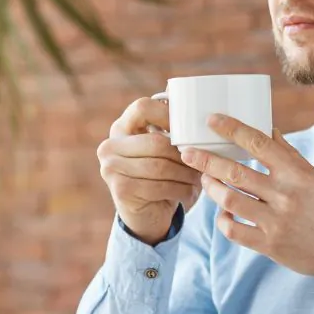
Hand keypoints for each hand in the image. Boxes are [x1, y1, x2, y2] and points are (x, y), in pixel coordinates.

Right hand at [96, 96, 202, 244]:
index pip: (143, 108)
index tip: (188, 129)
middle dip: (184, 155)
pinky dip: (180, 190)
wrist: (145, 214)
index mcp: (121, 128)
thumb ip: (169, 129)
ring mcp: (111, 168)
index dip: (168, 114)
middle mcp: (110, 146)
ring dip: (186, 174)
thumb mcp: (162, 150)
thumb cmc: (159, 176)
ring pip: (160, 166)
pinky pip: (159, 186)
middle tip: (204, 162)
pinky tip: (189, 193)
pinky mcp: (120, 189)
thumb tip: (187, 99)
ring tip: (199, 178)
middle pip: (156, 142)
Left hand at [181, 114, 313, 278]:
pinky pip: (234, 231)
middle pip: (236, 172)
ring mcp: (276, 222)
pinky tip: (223, 212)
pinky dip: (223, 219)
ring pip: (230, 200)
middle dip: (206, 160)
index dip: (232, 129)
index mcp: (298, 174)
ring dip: (211, 188)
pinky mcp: (270, 246)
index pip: (259, 143)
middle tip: (187, 152)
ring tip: (204, 180)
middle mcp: (285, 195)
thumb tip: (268, 131)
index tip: (211, 119)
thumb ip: (290, 156)